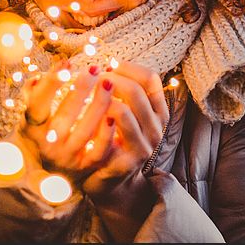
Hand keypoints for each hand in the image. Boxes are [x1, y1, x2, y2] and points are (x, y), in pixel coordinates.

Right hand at [17, 61, 115, 185]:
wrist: (43, 171)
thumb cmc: (38, 133)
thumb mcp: (31, 115)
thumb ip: (33, 95)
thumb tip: (37, 78)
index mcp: (32, 128)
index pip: (38, 104)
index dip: (51, 83)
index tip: (67, 62)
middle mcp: (48, 144)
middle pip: (65, 116)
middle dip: (81, 90)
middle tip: (93, 68)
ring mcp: (68, 157)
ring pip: (86, 131)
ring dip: (99, 105)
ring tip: (108, 83)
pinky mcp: (86, 167)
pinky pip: (99, 150)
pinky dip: (107, 133)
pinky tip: (114, 112)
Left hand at [82, 60, 168, 200]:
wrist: (109, 180)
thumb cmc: (113, 139)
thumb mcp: (124, 112)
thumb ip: (122, 91)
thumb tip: (106, 64)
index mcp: (158, 112)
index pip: (150, 78)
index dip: (128, 67)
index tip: (108, 65)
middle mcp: (157, 128)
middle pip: (136, 91)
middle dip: (111, 80)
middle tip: (93, 77)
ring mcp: (144, 146)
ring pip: (124, 110)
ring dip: (102, 99)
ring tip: (87, 94)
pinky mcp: (128, 161)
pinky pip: (112, 134)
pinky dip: (98, 120)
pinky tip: (85, 115)